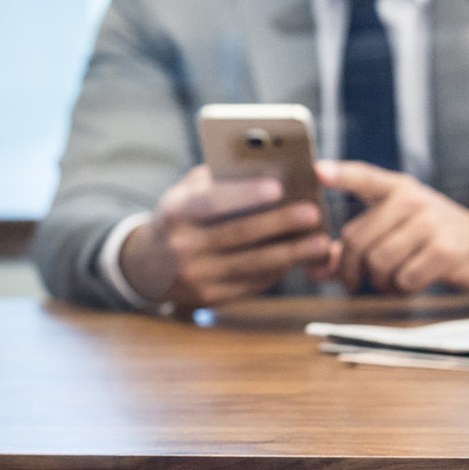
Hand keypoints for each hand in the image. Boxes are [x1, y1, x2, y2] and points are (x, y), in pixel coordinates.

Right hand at [120, 165, 332, 309]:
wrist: (147, 266)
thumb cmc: (179, 218)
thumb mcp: (184, 194)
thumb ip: (217, 181)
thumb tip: (265, 170)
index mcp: (174, 212)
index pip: (210, 202)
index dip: (244, 195)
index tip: (278, 186)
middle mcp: (181, 246)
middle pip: (238, 234)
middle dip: (279, 223)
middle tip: (312, 213)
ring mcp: (195, 276)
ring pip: (251, 264)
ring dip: (290, 253)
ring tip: (320, 242)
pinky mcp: (209, 298)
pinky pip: (251, 284)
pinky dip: (279, 270)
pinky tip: (299, 259)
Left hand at [318, 160, 468, 293]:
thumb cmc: (428, 236)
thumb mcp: (394, 229)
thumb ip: (354, 246)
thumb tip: (315, 271)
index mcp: (396, 188)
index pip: (364, 177)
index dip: (341, 174)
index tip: (318, 171)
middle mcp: (411, 200)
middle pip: (357, 239)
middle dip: (350, 268)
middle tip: (354, 282)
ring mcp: (430, 223)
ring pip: (379, 262)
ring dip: (379, 282)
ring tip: (388, 282)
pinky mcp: (445, 250)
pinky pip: (404, 279)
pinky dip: (401, 290)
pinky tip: (410, 284)